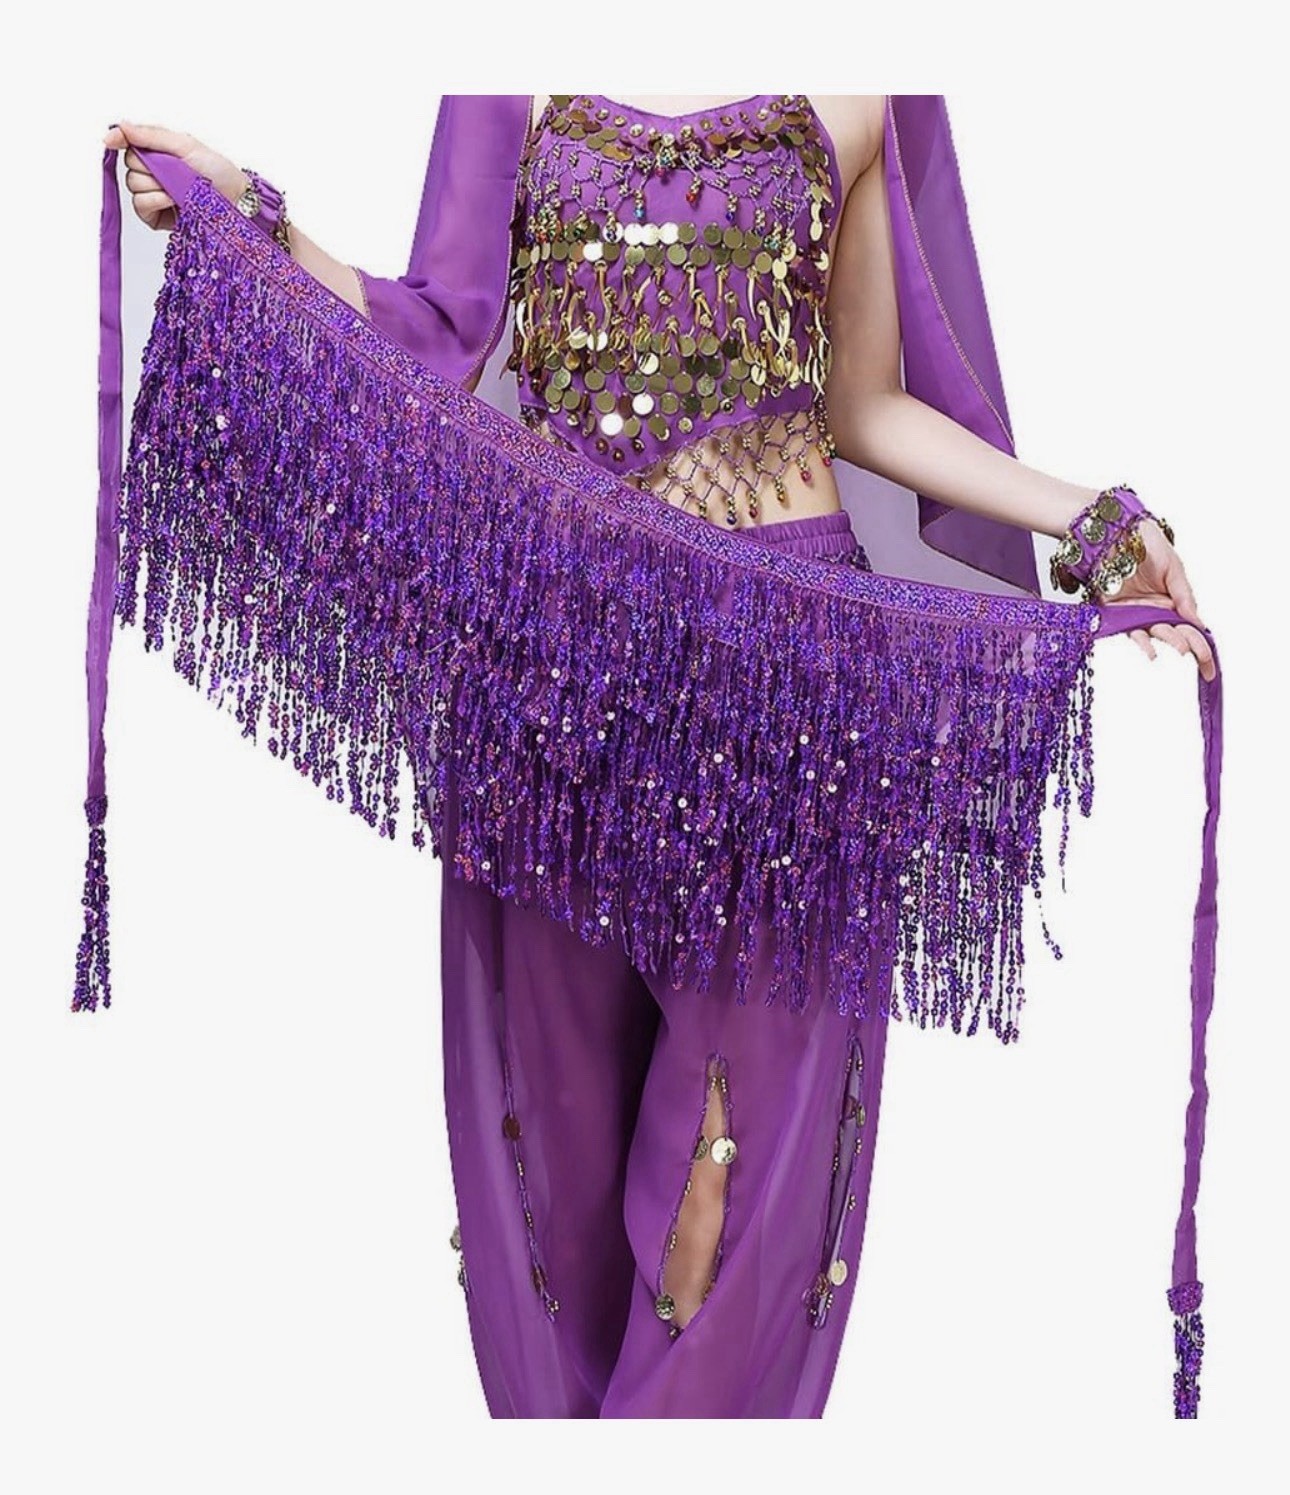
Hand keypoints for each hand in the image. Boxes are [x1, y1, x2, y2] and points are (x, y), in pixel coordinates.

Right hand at [101, 121, 247, 231]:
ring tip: (176, 187)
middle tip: (171, 170)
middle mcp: (153, 172)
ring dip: (154, 184)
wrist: (234, 200)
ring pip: (132, 184)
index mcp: (158, 152)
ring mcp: (152, 195)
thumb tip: (119, 125)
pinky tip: (170, 200)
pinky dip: (154, 200)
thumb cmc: (217, 171)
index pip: (127, 142)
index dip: (118, 139)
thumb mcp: (184, 144)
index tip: (112, 140)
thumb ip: (150, 135)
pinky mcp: (154, 216)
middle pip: (129, 164)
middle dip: (148, 165)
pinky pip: (139, 205)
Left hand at [1100, 516, 1215, 681]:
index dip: (1200, 642)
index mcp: (1172, 600)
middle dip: (1189, 645)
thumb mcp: (1174, 568)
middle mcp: (1154, 609)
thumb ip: (1185, 596)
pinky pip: (1128, 629)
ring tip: (1181, 650)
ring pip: (1153, 633)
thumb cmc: (1147, 543)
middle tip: (1200, 655)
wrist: (1116, 532)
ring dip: (1168, 642)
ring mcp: (1135, 612)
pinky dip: (1140, 641)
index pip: (1189, 626)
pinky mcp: (1114, 611)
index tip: (1209, 656)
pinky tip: (1151, 651)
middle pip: (1174, 633)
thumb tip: (1198, 622)